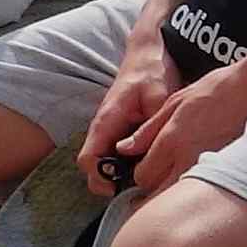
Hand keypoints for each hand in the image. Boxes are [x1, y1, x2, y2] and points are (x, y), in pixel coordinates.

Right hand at [78, 26, 182, 191]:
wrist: (148, 56)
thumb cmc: (150, 72)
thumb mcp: (158, 95)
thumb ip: (152, 124)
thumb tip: (148, 150)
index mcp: (106, 121)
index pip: (88, 158)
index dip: (97, 177)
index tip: (115, 189)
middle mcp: (104, 129)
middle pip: (93, 167)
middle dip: (107, 183)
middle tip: (135, 191)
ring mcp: (111, 131)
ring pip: (105, 163)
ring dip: (118, 176)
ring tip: (144, 182)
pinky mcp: (120, 132)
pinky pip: (117, 156)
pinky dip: (127, 166)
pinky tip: (148, 168)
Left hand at [109, 64, 246, 200]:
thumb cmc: (214, 91)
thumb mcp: (173, 103)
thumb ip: (147, 131)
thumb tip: (124, 148)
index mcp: (171, 140)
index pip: (144, 177)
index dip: (140, 176)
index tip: (144, 171)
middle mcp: (188, 158)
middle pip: (160, 195)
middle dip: (154, 195)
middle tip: (155, 189)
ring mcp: (210, 168)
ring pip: (183, 196)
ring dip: (176, 195)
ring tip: (177, 186)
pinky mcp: (228, 171)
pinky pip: (205, 191)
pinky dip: (198, 191)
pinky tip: (200, 182)